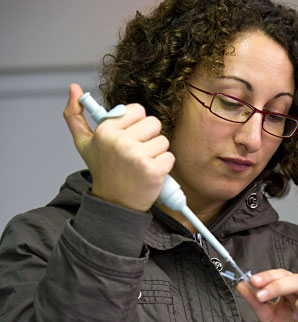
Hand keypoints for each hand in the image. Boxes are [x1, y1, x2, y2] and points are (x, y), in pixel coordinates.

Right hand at [63, 83, 174, 211]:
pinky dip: (163, 166)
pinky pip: (170, 157)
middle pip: (154, 123)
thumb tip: (73, 88)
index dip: (137, 123)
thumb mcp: (84, 142)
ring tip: (142, 163)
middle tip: (136, 151)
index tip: (128, 136)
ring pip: (164, 140)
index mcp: (105, 131)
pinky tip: (149, 173)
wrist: (114, 203)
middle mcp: (120, 142)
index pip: (138, 110)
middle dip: (149, 136)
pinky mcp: (153, 170)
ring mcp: (137, 157)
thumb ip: (75, 115)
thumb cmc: (103, 169)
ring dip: (157, 152)